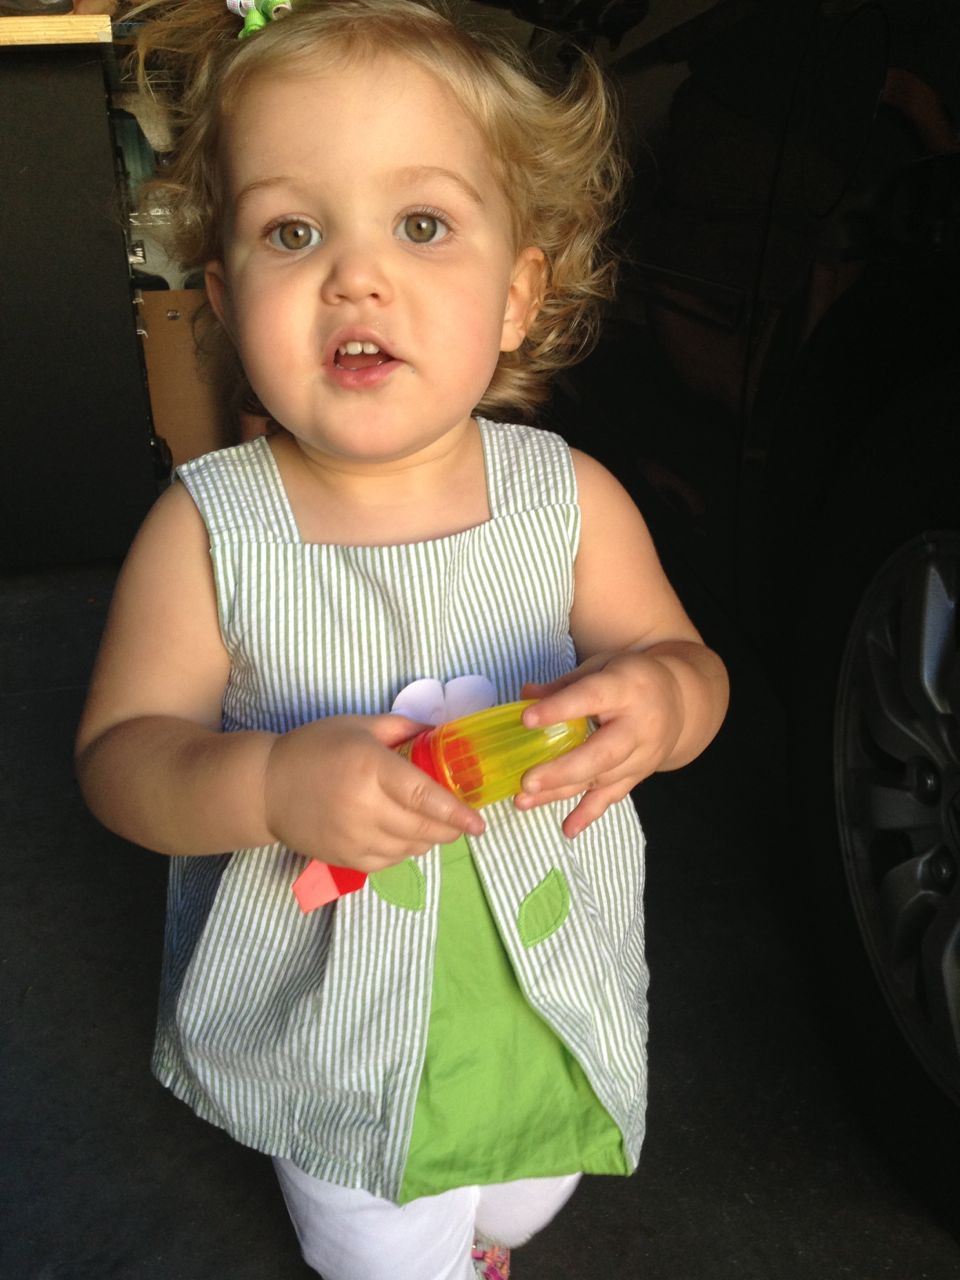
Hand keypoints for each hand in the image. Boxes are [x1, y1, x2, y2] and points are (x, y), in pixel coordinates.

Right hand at [264, 714, 484, 870]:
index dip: (456, 812)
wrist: (264, 786)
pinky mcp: (343, 858)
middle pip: (422, 828)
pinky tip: (405, 838)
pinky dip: (404, 853)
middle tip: (462, 823)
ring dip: (428, 840)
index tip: (479, 821)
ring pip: (408, 849)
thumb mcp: (358, 725)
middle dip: (450, 829)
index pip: (424, 797)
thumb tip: (438, 732)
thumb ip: (402, 728)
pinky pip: (387, 863)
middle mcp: (364, 806)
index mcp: (370, 768)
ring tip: (433, 827)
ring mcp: (353, 837)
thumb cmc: (313, 748)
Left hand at [516, 650, 683, 837]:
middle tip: (527, 781)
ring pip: (601, 778)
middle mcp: (638, 725)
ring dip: (561, 792)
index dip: (559, 709)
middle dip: (562, 770)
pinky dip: (589, 813)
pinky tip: (568, 828)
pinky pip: (613, 796)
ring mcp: (642, 754)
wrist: (679, 701)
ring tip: (523, 800)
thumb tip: (525, 696)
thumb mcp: (600, 668)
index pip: (591, 697)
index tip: (526, 719)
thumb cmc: (630, 679)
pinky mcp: (640, 775)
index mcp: (626, 688)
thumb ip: (563, 685)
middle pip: (601, 753)